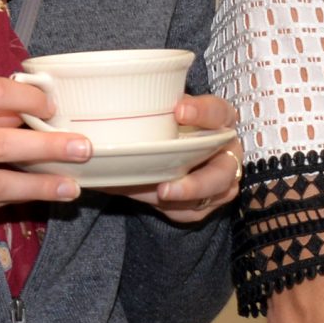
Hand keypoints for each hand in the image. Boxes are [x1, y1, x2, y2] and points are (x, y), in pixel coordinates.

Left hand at [108, 92, 240, 223]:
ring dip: (184, 198)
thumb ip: (144, 120)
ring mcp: (223, 179)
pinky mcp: (210, 201)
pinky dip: (172, 208)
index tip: (178, 111)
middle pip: (223, 171)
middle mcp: (228, 151)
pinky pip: (193, 211)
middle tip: (164, 187)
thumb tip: (96, 133)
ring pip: (212, 196)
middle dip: (196, 182)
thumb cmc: (172, 128)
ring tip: (159, 195)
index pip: (218, 112)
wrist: (177, 151)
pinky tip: (153, 199)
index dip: (202, 112)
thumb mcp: (162, 117)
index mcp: (221, 120)